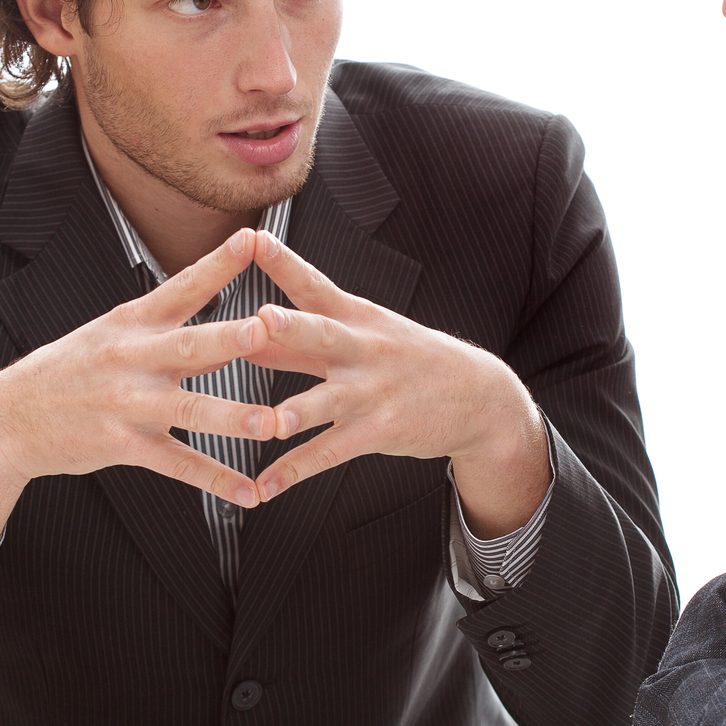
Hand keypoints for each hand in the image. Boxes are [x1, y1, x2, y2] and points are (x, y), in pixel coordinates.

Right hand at [0, 228, 276, 546]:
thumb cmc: (64, 372)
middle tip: (265, 329)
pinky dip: (214, 479)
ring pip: (186, 410)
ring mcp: (126, 404)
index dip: (218, 263)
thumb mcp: (105, 332)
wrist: (4, 420)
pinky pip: (175, 464)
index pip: (181, 287)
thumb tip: (202, 284)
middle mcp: (131, 359)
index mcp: (131, 324)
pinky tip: (247, 491)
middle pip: (187, 346)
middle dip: (227, 338)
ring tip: (270, 422)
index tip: (253, 239)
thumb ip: (156, 317)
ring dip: (229, 417)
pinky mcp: (121, 445)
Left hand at [245, 232, 548, 534]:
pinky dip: (295, 471)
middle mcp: (362, 350)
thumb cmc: (410, 359)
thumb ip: (303, 339)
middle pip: (322, 335)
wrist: (479, 395)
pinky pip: (331, 453)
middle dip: (290, 328)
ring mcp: (372, 393)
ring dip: (295, 412)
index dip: (284, 262)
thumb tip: (247, 330)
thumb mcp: (365, 336)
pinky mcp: (379, 431)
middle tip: (259, 320)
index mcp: (357, 318)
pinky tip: (266, 486)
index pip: (315, 285)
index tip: (253, 238)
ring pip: (327, 402)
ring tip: (266, 424)